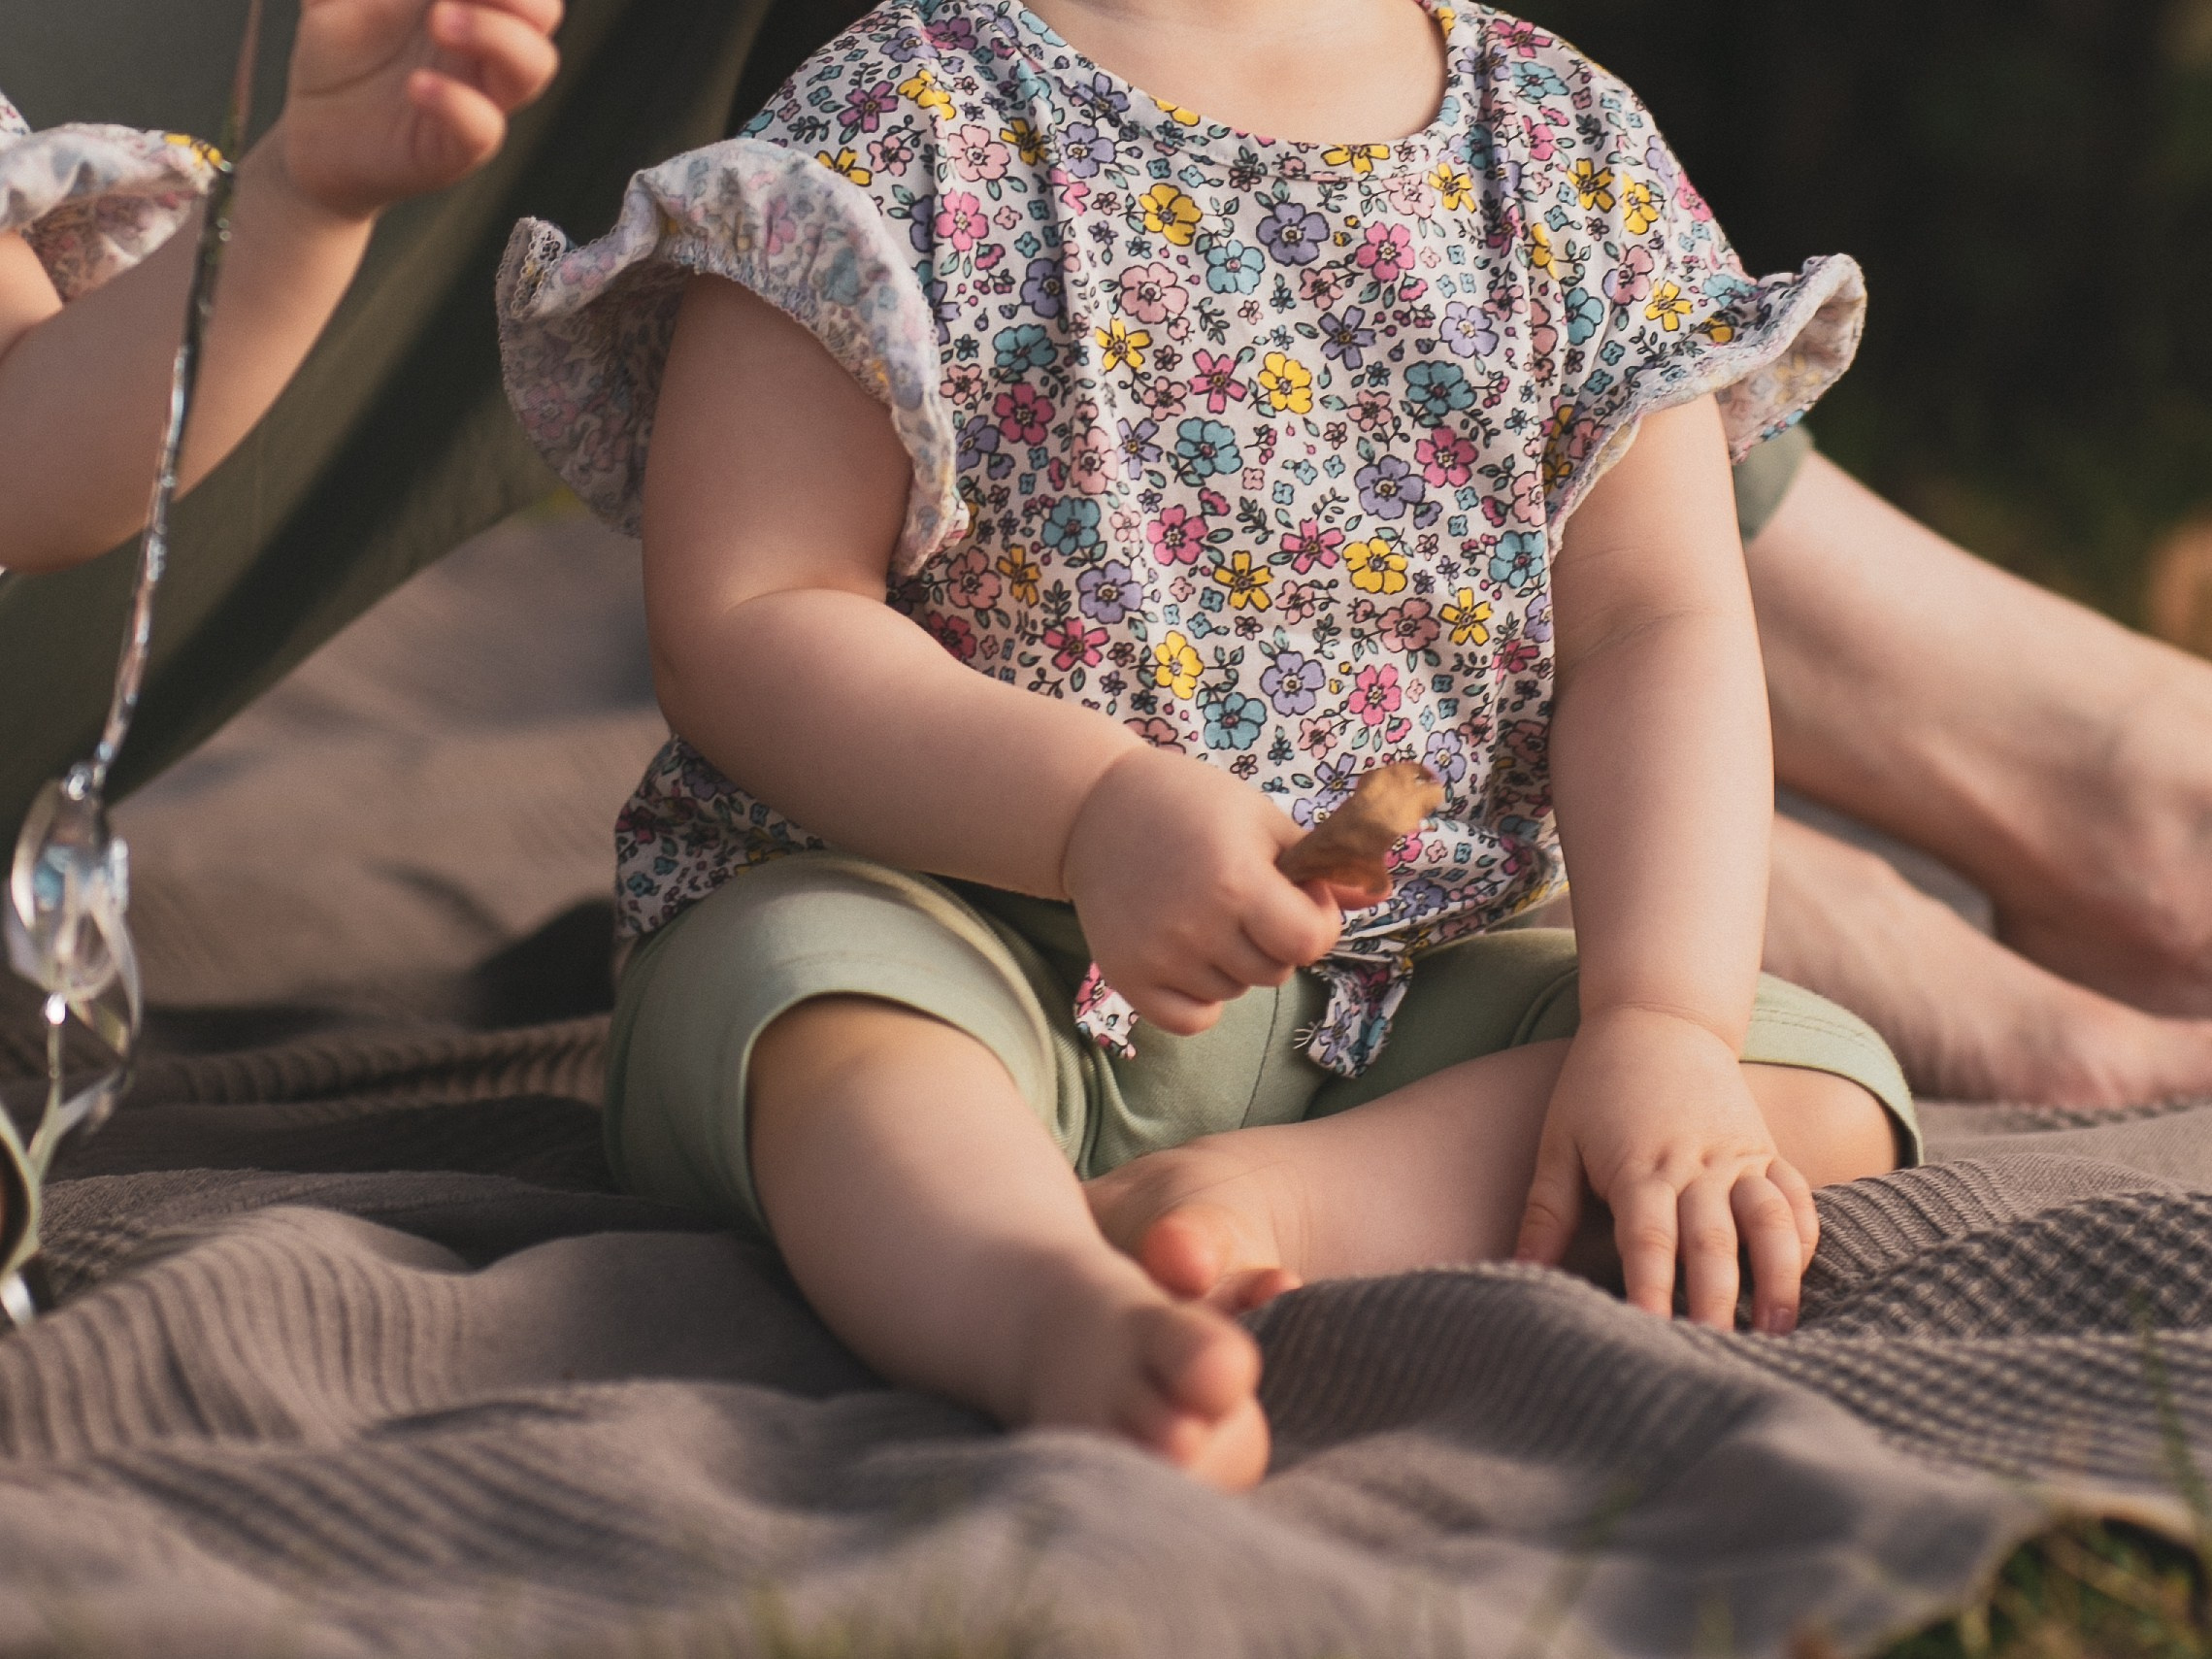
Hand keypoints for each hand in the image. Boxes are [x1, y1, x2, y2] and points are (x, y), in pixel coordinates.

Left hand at [278, 0, 562, 219]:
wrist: (312, 128)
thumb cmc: (339, 52)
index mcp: (468, 3)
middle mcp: (483, 47)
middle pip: (542, 14)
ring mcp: (478, 96)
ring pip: (532, 66)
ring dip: (497, 34)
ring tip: (440, 21)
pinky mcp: (458, 148)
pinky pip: (485, 128)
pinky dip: (456, 102)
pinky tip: (416, 85)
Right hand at [1062, 746, 1341, 1034]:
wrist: (1094, 809)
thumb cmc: (1191, 804)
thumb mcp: (1262, 819)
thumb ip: (1322, 863)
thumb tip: (1379, 896)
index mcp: (1234, 879)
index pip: (1309, 942)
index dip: (1316, 919)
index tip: (1295, 893)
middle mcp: (1194, 925)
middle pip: (1276, 970)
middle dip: (1275, 938)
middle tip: (1244, 896)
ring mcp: (1157, 956)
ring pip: (1236, 991)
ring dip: (1235, 961)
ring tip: (1206, 911)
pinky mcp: (1126, 977)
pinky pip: (1193, 1019)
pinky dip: (1202, 997)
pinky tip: (1190, 953)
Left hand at [1514, 1007, 1818, 1332]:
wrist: (1658, 1018)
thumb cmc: (1596, 1085)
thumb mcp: (1558, 1141)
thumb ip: (1544, 1210)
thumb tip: (1517, 1271)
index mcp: (1639, 1167)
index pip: (1648, 1240)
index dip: (1650, 1289)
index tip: (1651, 1334)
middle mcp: (1695, 1165)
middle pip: (1712, 1241)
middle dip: (1716, 1301)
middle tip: (1718, 1355)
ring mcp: (1737, 1157)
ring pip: (1768, 1220)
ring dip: (1779, 1275)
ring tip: (1779, 1329)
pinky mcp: (1765, 1149)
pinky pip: (1795, 1195)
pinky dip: (1804, 1236)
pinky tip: (1800, 1277)